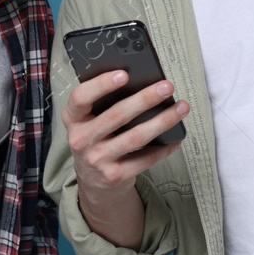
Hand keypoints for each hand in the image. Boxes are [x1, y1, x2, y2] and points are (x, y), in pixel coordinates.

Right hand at [63, 70, 187, 197]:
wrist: (92, 180)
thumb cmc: (95, 139)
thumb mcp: (88, 121)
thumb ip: (103, 104)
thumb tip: (140, 83)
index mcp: (73, 119)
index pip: (81, 97)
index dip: (101, 84)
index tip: (124, 74)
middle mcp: (81, 139)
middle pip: (117, 115)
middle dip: (145, 99)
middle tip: (166, 87)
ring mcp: (97, 159)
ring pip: (136, 137)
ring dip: (162, 121)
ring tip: (180, 108)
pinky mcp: (114, 175)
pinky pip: (144, 159)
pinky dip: (163, 148)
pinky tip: (176, 138)